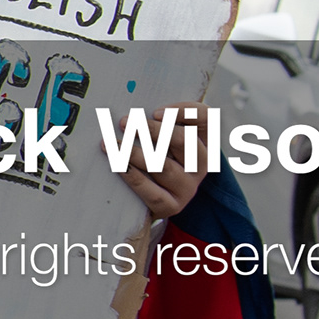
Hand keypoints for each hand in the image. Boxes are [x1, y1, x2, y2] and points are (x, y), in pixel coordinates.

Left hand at [120, 102, 211, 223]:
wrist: (146, 202)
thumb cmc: (151, 159)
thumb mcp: (159, 139)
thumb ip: (155, 123)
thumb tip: (131, 112)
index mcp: (203, 141)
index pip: (206, 118)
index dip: (183, 112)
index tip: (155, 112)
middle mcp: (201, 164)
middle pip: (184, 141)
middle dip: (152, 130)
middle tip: (125, 122)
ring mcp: (188, 187)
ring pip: (164, 166)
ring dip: (135, 152)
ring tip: (112, 143)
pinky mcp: (172, 206)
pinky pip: (152, 191)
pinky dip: (132, 175)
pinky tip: (116, 164)